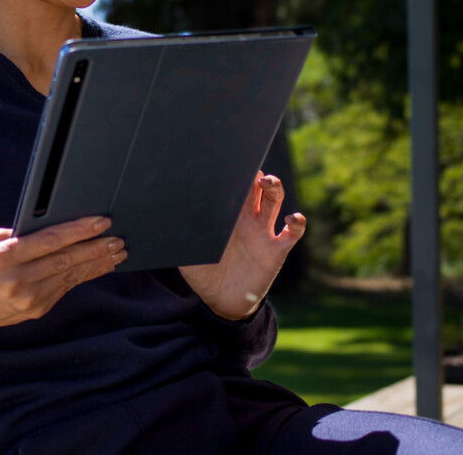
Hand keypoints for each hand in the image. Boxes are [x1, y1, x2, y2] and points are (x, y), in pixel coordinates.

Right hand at [0, 216, 125, 338]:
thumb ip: (20, 235)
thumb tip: (55, 223)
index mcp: (3, 258)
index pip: (48, 241)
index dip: (77, 231)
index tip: (100, 222)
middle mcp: (17, 280)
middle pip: (65, 260)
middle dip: (95, 248)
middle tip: (117, 239)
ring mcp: (28, 299)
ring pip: (70, 276)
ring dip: (97, 263)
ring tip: (117, 252)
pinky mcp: (37, 310)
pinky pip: (66, 288)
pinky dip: (84, 276)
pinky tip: (99, 267)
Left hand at [180, 172, 305, 320]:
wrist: (222, 301)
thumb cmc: (204, 274)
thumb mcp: (188, 254)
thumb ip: (182, 237)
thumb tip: (165, 220)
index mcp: (226, 216)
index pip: (232, 189)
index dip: (233, 175)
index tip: (227, 161)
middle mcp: (247, 219)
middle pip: (254, 188)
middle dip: (252, 174)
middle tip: (247, 166)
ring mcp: (263, 232)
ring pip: (273, 202)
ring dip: (274, 188)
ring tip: (266, 182)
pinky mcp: (276, 250)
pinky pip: (291, 234)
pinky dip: (297, 223)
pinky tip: (292, 218)